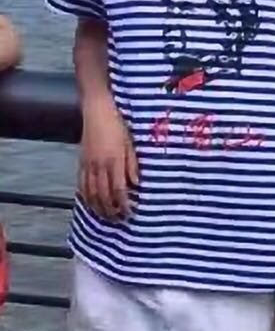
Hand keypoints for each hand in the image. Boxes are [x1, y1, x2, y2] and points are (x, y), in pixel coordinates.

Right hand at [79, 96, 137, 221]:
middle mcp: (99, 165)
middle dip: (111, 210)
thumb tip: (136, 185)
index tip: (130, 213)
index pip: (119, 190)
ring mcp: (88, 164)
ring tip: (106, 216)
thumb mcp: (131, 143)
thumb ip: (132, 165)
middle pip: (104, 195)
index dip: (124, 204)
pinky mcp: (81, 162)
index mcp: (114, 160)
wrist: (97, 110)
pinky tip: (91, 203)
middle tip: (118, 220)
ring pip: (91, 193)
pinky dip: (86, 197)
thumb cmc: (118, 124)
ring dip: (98, 207)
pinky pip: (82, 184)